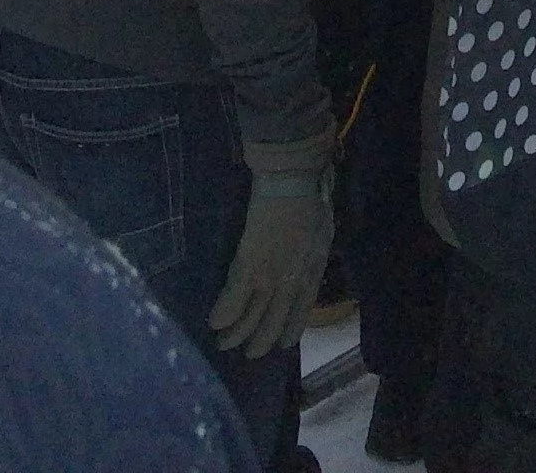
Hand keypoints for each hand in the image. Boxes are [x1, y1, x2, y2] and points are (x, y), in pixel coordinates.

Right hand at [209, 165, 332, 357]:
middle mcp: (291, 285)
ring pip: (250, 321)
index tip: (281, 344)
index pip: (300, 315)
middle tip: (247, 353)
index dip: (289, 333)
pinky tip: (213, 322)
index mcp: (311, 275)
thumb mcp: (323, 234)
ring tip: (223, 343)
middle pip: (273, 326)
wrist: (294, 182)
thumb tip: (306, 264)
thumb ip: (314, 255)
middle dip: (258, 344)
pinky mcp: (248, 269)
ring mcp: (269, 279)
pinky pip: (232, 302)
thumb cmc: (312, 200)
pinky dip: (222, 315)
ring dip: (234, 336)